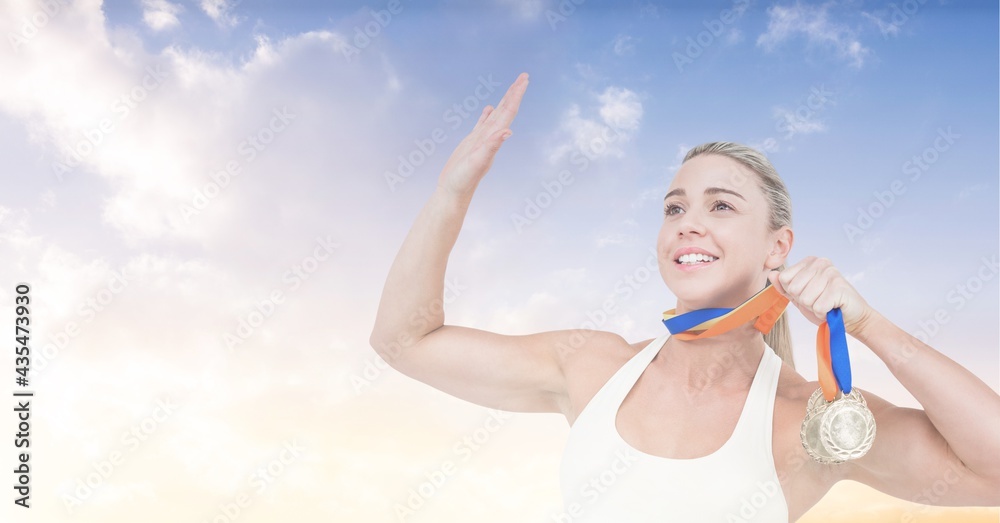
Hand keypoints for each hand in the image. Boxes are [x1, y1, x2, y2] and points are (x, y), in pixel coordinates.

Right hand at [436, 72, 528, 202]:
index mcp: (494, 138)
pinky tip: (489, 108)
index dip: (516, 95)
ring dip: (504, 101)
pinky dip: (487, 114)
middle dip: (515, 93)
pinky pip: (482, 124)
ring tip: (513, 87)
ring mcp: (482, 139)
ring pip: (496, 115)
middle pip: (506, 110)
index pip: (508, 112)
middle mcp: (491, 137)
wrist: (454, 192)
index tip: (524, 80)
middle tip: (524, 76)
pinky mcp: (472, 142)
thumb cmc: (464, 179)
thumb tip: (508, 131)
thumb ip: (491, 146)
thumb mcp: (477, 162)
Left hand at [767, 256, 875, 336]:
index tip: (809, 293)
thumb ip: (785, 286)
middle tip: (819, 300)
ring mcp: (831, 273)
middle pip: (794, 288)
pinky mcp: (839, 286)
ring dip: (814, 307)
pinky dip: (823, 313)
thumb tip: (772, 274)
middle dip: (804, 301)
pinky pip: (817, 306)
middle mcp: (821, 263)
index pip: (784, 278)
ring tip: (826, 304)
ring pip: (805, 298)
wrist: (852, 318)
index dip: (793, 292)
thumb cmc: (825, 306)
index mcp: (810, 261)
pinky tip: (832, 308)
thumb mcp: (799, 296)